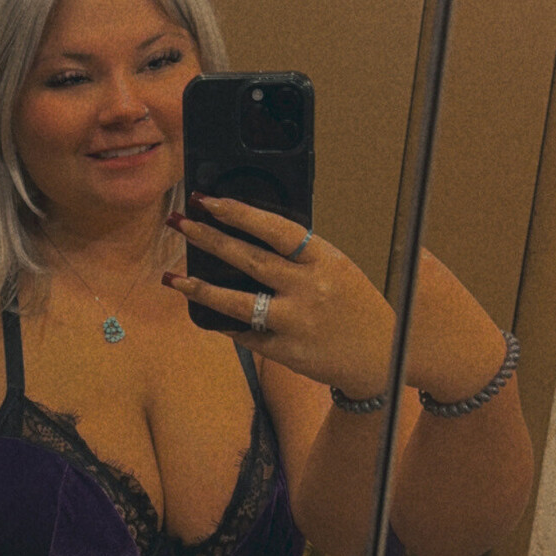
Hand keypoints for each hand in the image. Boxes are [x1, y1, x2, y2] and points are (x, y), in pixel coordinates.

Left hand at [164, 197, 394, 399]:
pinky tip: (204, 312)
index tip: (209, 201)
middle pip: (249, 259)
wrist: (381, 354)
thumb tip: (248, 236)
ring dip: (201, 288)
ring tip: (174, 277)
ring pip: (237, 302)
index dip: (239, 213)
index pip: (275, 229)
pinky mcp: (285, 351)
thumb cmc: (354, 305)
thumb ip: (300, 256)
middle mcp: (309, 289)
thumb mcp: (337, 268)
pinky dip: (223, 322)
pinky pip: (244, 334)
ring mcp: (296, 322)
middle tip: (179, 223)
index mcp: (324, 260)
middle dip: (208, 239)